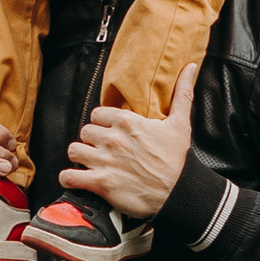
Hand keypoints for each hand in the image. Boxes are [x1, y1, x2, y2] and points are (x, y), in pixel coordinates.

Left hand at [59, 70, 199, 222]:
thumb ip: (182, 93)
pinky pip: (69, 176)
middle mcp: (112, 139)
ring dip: (80, 157)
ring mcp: (104, 161)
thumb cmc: (177, 160)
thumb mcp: (181, 123)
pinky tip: (77, 179)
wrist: (178, 193)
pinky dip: (69, 179)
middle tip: (102, 149)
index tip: (109, 132)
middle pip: (85, 131)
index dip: (102, 123)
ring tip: (89, 162)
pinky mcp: (100, 183)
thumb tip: (191, 67)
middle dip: (92, 141)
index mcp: (127, 122)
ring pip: (74, 150)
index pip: (97, 114)